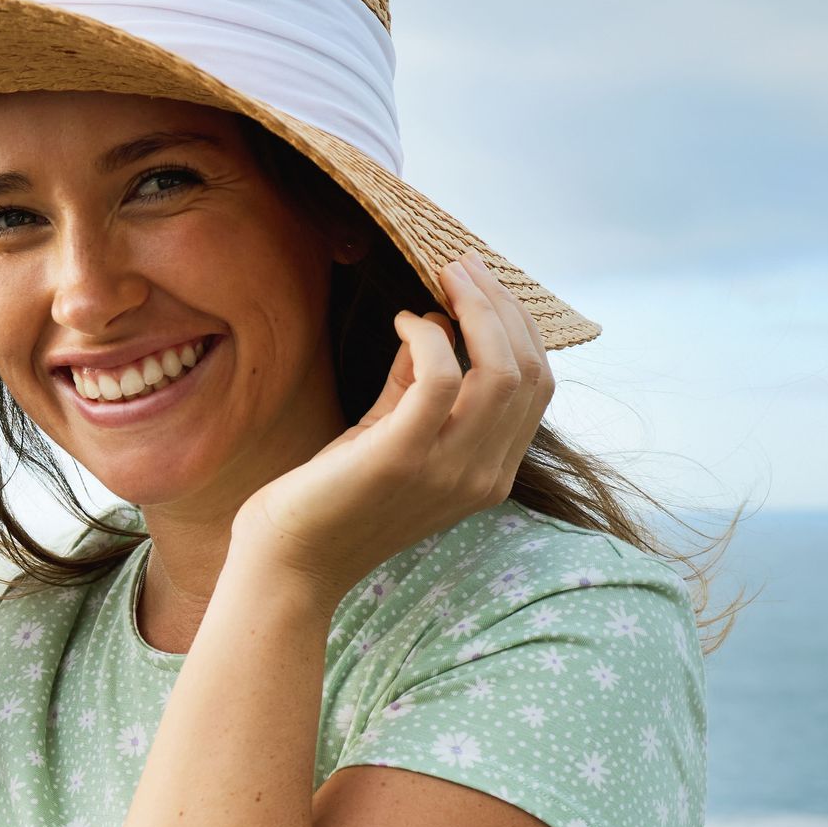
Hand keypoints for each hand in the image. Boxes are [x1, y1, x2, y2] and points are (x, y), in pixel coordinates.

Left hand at [231, 253, 553, 606]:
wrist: (290, 562)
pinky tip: (400, 321)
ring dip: (476, 310)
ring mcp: (449, 471)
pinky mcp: (402, 458)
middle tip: (462, 264)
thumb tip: (433, 323)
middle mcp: (483, 476)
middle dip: (501, 306)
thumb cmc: (334, 498)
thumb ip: (415, 386)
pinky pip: (439, 378)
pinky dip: (425, 337)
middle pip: (529, 372)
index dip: (518, 326)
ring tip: (443, 276)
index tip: (482, 284)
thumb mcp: (389, 435)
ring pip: (500, 371)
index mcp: (490, 473)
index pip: (537, 387)